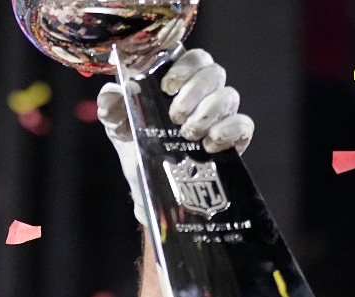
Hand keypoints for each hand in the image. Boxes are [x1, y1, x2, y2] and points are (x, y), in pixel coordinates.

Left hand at [96, 48, 254, 223]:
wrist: (146, 181)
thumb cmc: (135, 142)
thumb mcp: (116, 122)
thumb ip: (111, 104)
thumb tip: (114, 91)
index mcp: (178, 80)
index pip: (193, 56)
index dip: (185, 65)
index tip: (167, 86)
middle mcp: (203, 92)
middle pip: (214, 72)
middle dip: (194, 91)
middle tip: (174, 115)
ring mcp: (220, 114)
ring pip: (229, 95)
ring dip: (207, 113)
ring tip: (186, 134)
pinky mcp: (232, 137)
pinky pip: (244, 124)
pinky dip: (228, 131)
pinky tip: (209, 144)